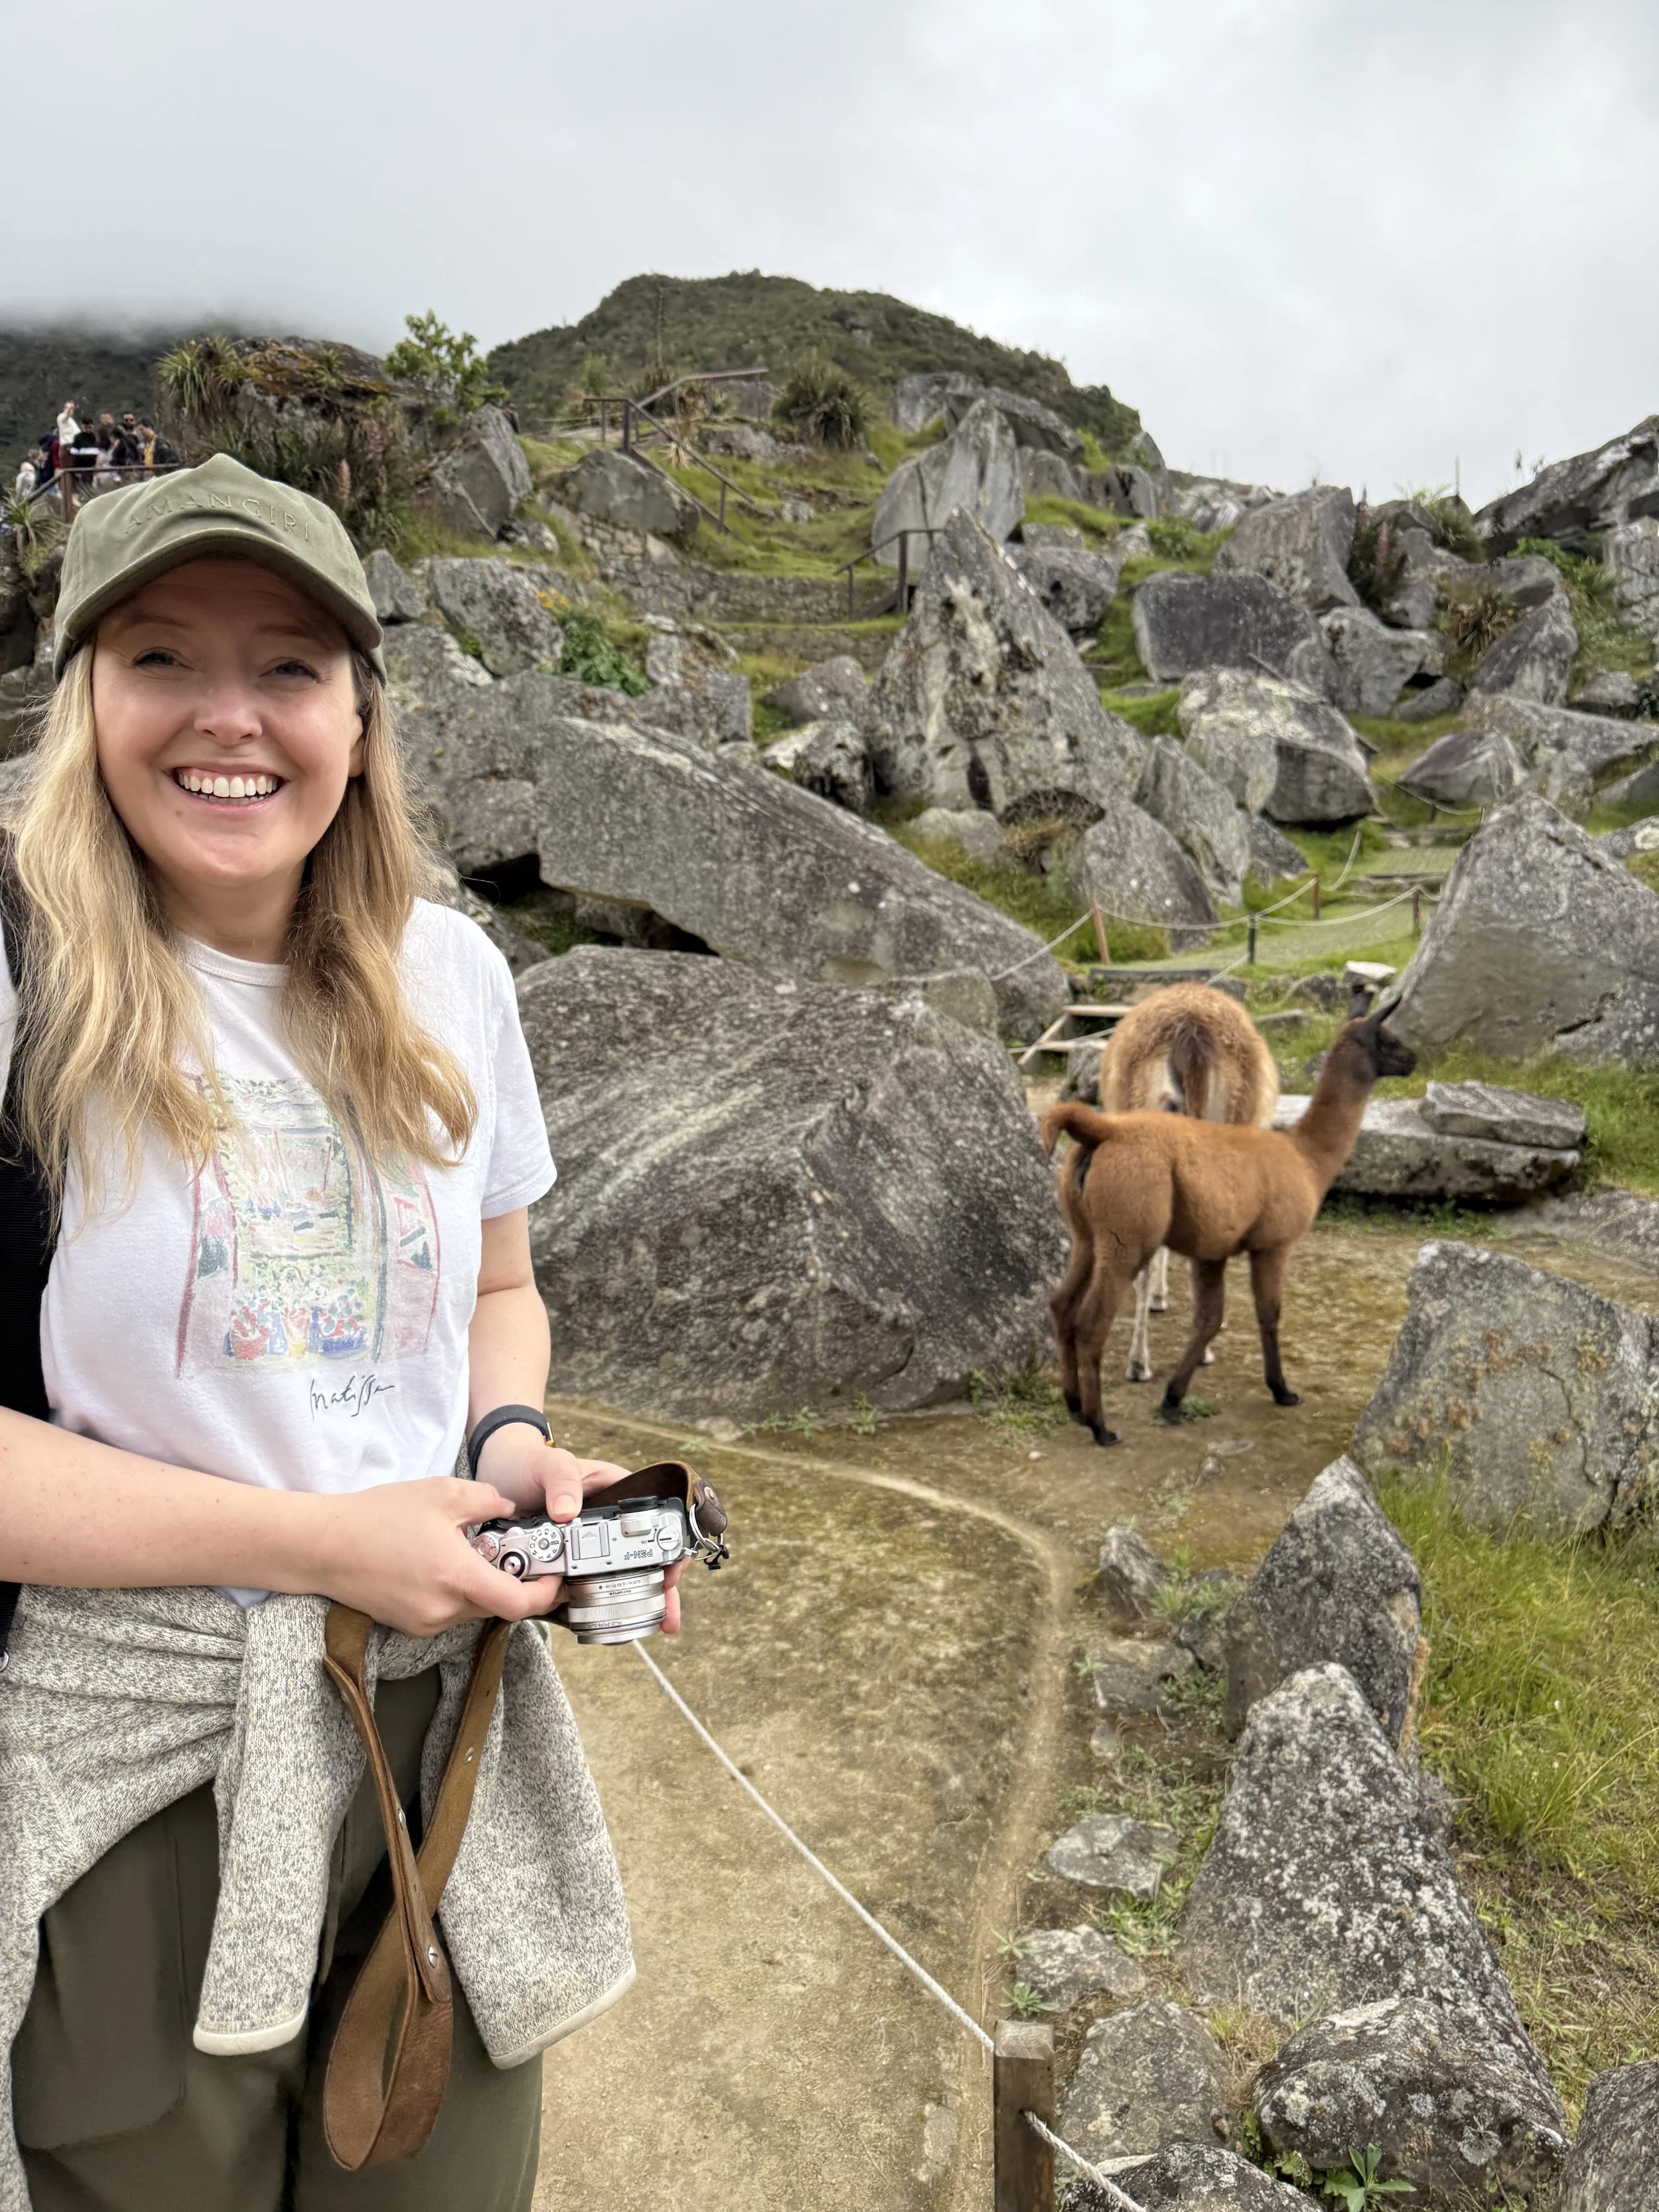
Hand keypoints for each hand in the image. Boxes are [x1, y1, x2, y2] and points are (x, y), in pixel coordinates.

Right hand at [309, 1477, 561, 1638]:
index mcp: (455, 1576)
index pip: (518, 1604)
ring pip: (472, 1609)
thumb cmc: (376, 1517)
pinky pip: (448, 1612)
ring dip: (480, 1585)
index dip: (545, 1594)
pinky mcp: (409, 1625)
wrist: (322, 1546)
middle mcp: (442, 1609)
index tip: (554, 1576)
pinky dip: (456, 1591)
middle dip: (510, 1580)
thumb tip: (509, 1509)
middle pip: (497, 1605)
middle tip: (510, 1550)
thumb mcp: (441, 1492)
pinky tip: (439, 1562)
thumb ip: (486, 1500)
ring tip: (466, 1550)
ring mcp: (424, 1622)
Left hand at [472, 1432, 689, 1632]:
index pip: (656, 1521)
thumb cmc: (529, 1462)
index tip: (670, 1572)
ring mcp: (589, 1547)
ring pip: (619, 1578)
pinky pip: (585, 1587)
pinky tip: (606, 1625)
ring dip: (635, 1603)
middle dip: (661, 1588)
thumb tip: (568, 1511)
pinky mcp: (566, 1565)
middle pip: (645, 1558)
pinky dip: (596, 1606)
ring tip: (648, 1625)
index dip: (668, 1548)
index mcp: (617, 1493)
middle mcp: (609, 1523)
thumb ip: (561, 1481)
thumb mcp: (549, 1464)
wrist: (497, 1478)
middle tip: (668, 1617)